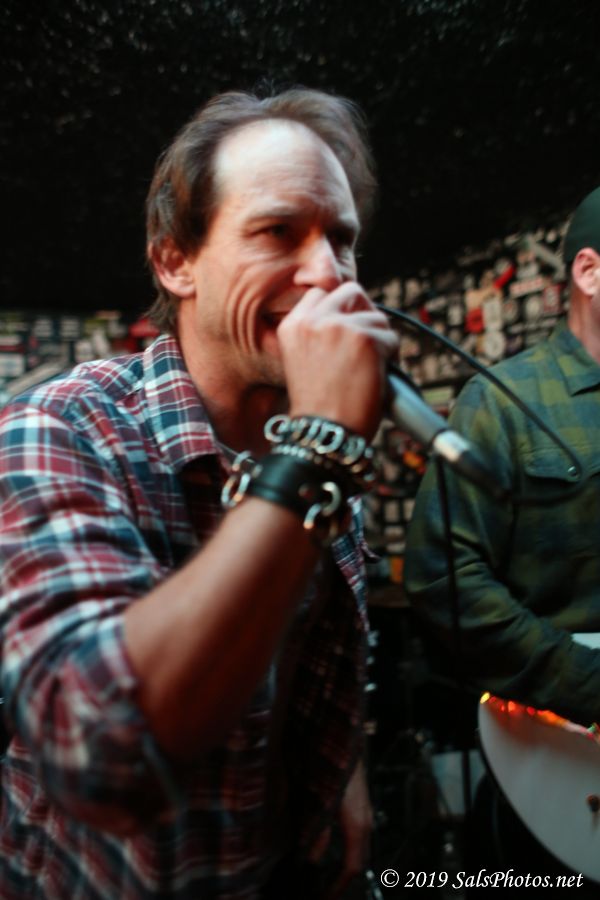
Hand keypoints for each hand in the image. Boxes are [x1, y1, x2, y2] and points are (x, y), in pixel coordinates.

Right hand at [278, 283, 398, 439]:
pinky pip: (391, 337)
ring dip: (380, 341)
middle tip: (366, 345)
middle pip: (352, 292)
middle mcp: (312, 320)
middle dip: (365, 315)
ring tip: (367, 370)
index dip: (342, 310)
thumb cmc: (319, 409)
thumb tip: (356, 314)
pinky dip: (391, 358)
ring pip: (376, 316)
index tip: (348, 331)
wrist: (323, 434)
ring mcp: (338, 326)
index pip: (322, 293)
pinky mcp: (364, 338)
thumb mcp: (305, 361)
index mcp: (292, 326)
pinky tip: (375, 378)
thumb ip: (322, 333)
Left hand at [308, 758, 372, 898]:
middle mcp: (364, 819)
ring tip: (322, 872)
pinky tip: (324, 844)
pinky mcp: (358, 802)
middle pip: (358, 859)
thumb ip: (316, 831)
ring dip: (343, 861)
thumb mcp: (319, 801)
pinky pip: (355, 833)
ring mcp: (363, 810)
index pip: (353, 867)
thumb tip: (311, 859)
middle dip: (342, 879)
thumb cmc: (331, 764)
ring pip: (357, 846)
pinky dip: (344, 846)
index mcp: (356, 823)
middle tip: (323, 889)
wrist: (342, 732)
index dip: (338, 887)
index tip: (325, 897)